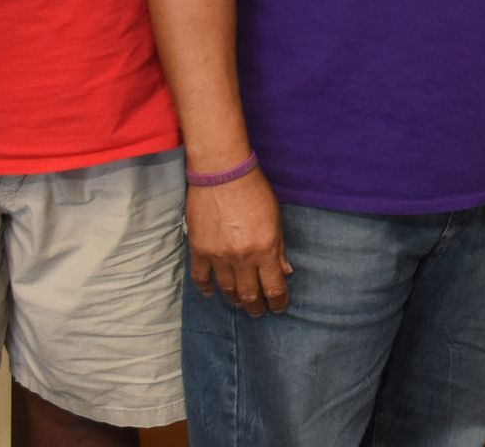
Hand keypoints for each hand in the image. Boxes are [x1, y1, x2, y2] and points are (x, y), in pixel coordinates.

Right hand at [186, 169, 291, 314]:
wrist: (222, 174)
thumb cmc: (254, 191)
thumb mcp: (275, 218)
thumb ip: (279, 248)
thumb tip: (286, 271)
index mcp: (265, 250)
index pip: (274, 287)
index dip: (278, 302)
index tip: (279, 307)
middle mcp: (242, 258)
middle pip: (249, 294)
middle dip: (256, 306)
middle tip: (259, 311)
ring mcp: (218, 256)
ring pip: (226, 289)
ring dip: (234, 299)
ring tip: (239, 303)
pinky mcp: (199, 250)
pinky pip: (201, 278)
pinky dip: (206, 289)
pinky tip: (211, 293)